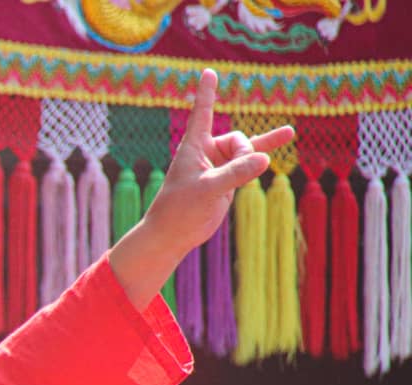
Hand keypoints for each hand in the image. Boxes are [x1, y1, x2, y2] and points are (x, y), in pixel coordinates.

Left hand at [111, 68, 294, 309]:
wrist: (172, 235)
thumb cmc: (179, 210)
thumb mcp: (208, 190)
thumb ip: (236, 174)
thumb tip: (266, 160)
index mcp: (193, 147)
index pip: (202, 113)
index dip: (206, 92)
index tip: (208, 72)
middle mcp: (207, 152)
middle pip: (238, 140)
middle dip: (246, 153)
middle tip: (239, 173)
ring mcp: (219, 166)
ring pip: (247, 151)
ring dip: (264, 146)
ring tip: (289, 133)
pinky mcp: (227, 180)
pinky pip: (249, 164)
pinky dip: (264, 156)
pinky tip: (284, 141)